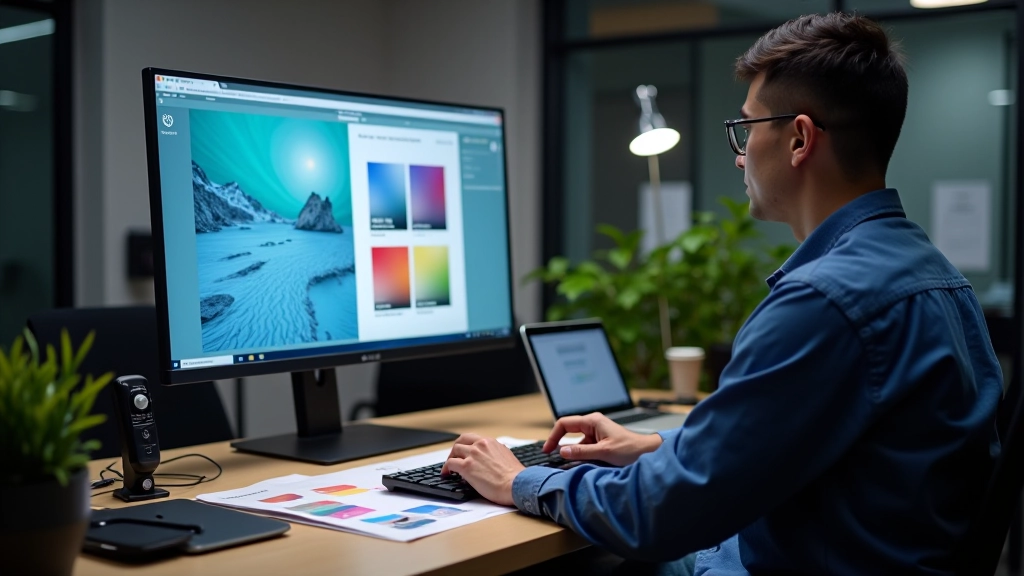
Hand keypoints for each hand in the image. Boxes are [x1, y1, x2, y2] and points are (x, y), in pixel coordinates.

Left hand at [440, 434, 523, 505]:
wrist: (516, 484)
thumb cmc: (515, 476)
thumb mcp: (507, 457)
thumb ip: (497, 453)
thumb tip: (494, 455)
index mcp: (490, 442)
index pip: (472, 438)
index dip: (465, 445)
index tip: (463, 452)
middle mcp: (480, 445)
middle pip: (461, 441)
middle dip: (455, 450)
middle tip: (453, 458)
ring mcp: (473, 455)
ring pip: (454, 451)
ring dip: (450, 459)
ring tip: (449, 468)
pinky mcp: (467, 467)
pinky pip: (450, 464)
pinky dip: (446, 468)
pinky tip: (447, 474)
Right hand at [542, 412, 662, 466]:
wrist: (648, 453)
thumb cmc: (630, 449)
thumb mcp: (603, 452)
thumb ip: (581, 452)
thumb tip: (562, 451)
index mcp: (592, 421)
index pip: (564, 424)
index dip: (553, 436)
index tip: (547, 450)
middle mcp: (593, 424)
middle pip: (568, 432)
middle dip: (560, 444)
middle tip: (552, 458)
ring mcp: (596, 433)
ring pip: (576, 442)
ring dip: (572, 453)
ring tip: (569, 465)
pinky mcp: (600, 442)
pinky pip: (584, 448)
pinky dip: (580, 456)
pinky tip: (581, 465)